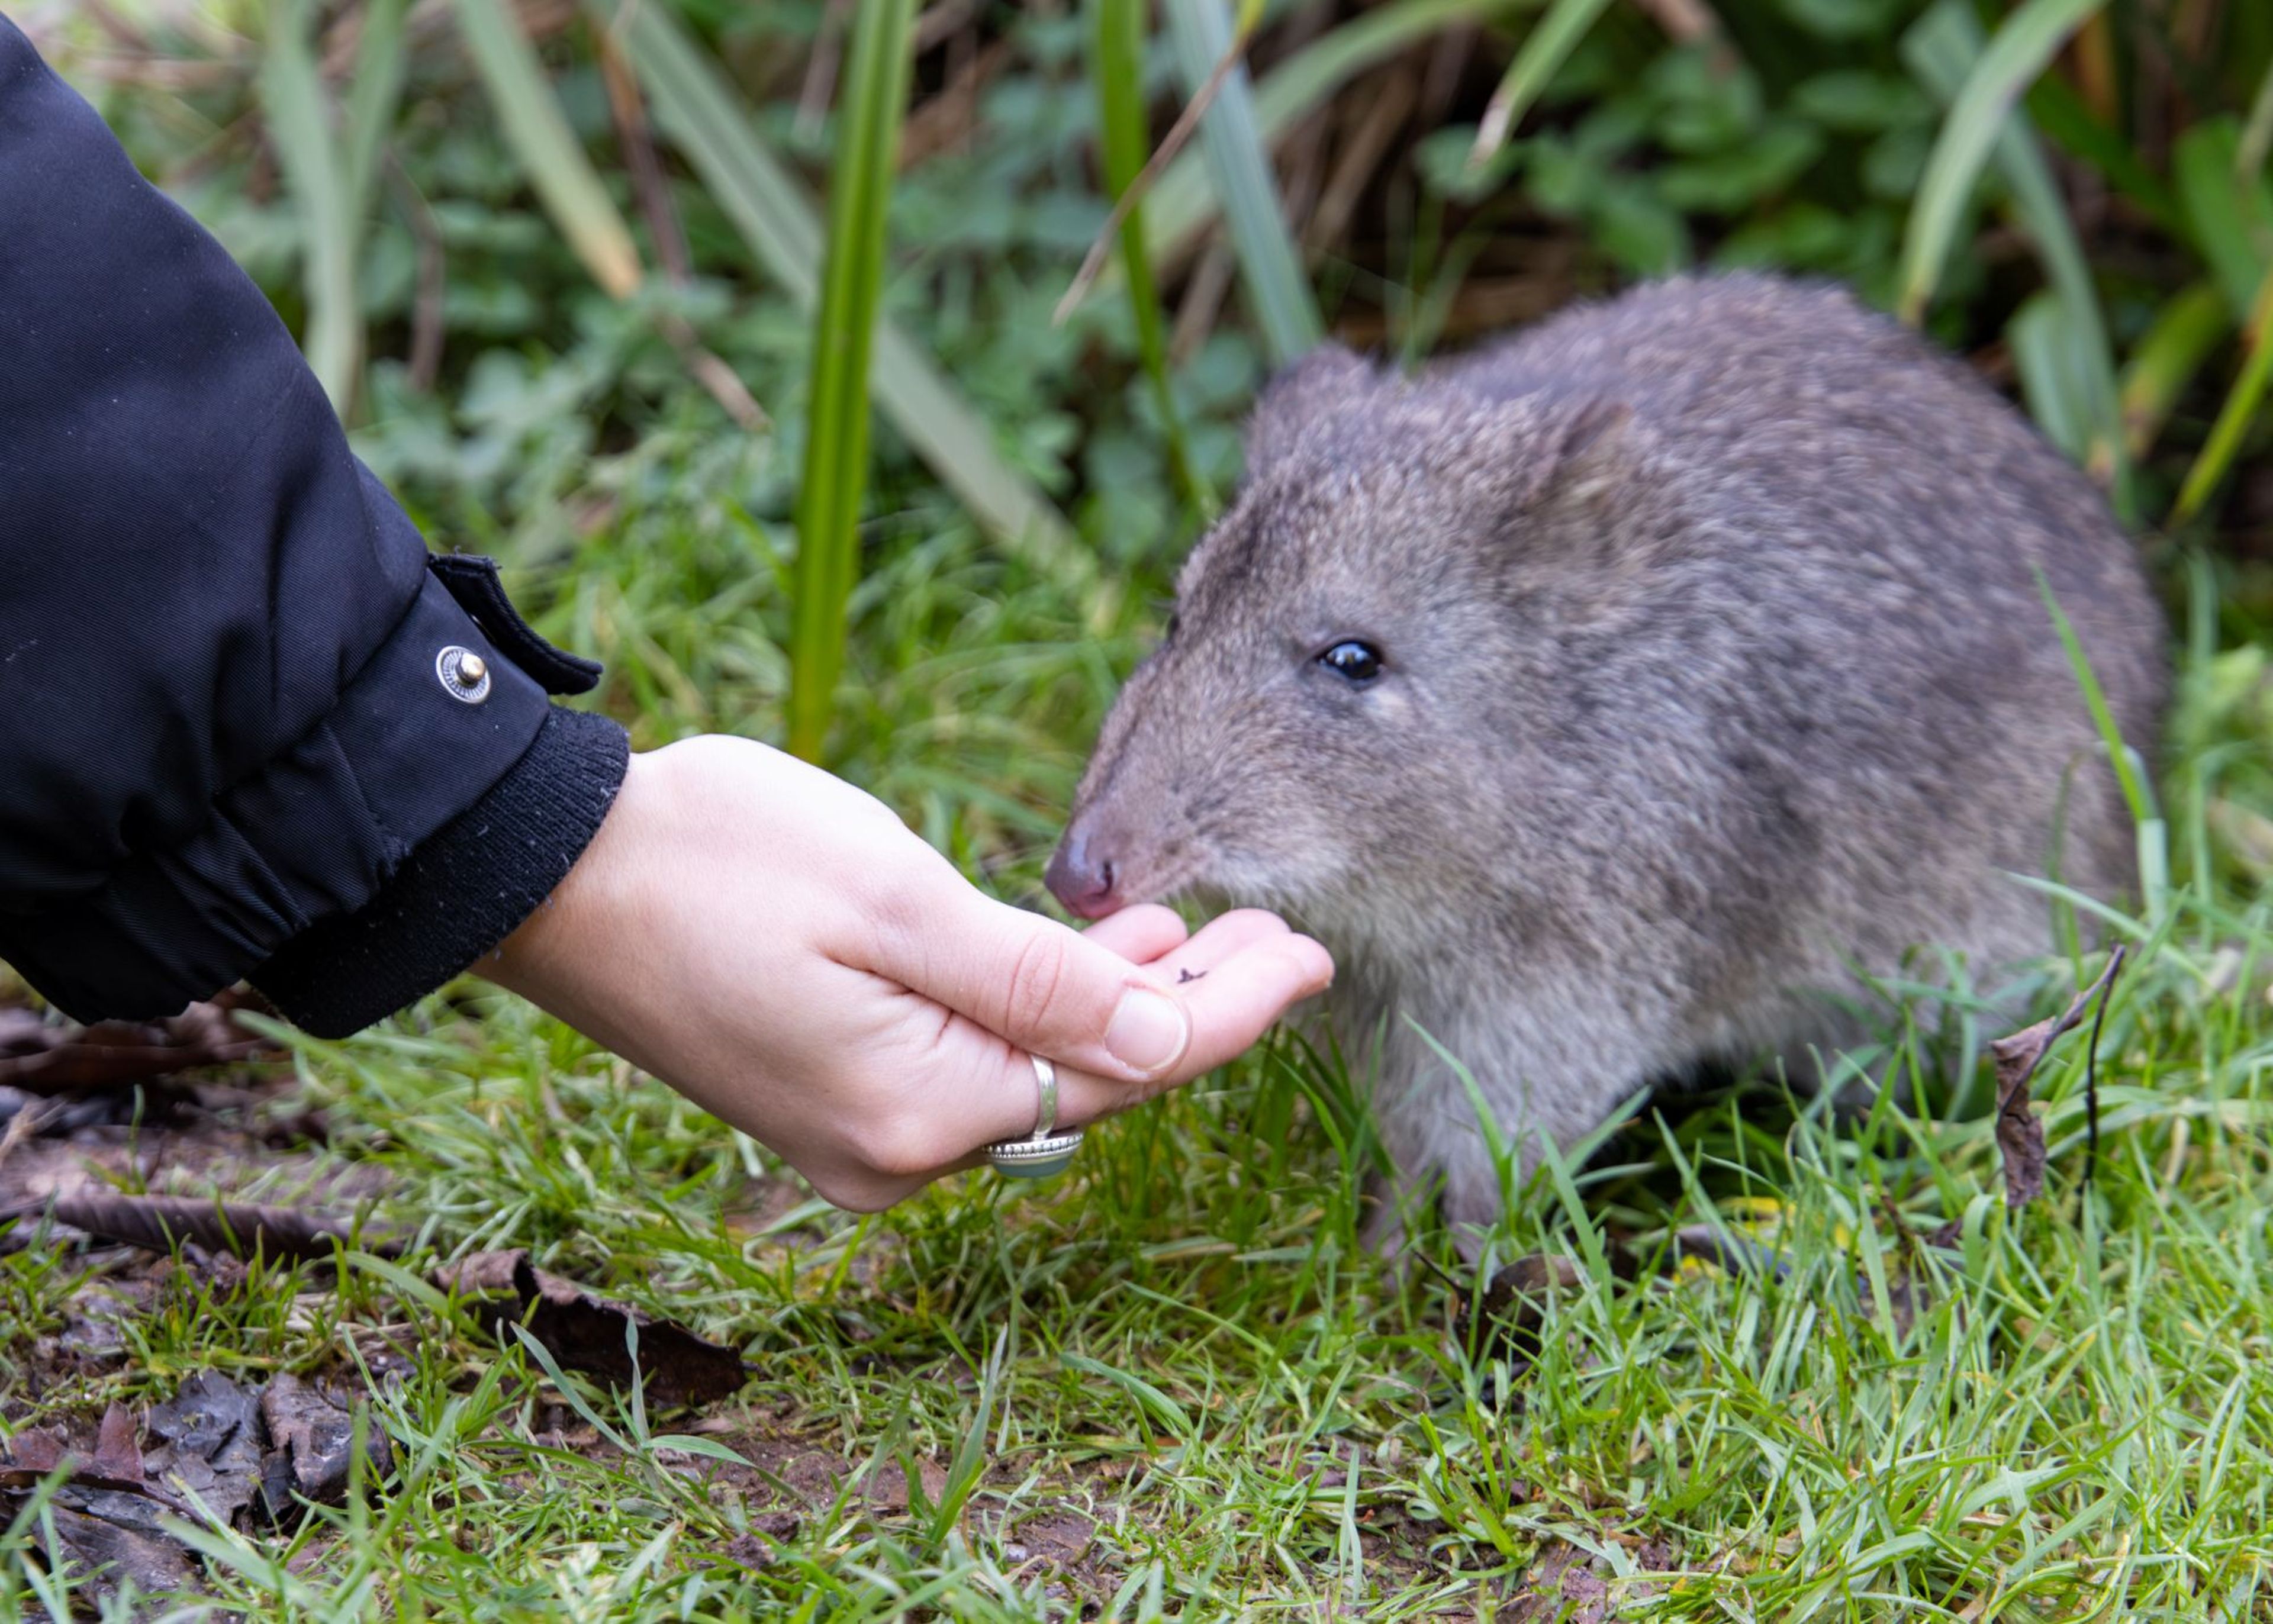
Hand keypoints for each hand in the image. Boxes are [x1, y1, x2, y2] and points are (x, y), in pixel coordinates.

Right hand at [480, 735, 1333, 1209]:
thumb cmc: (716, 859)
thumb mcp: (895, 901)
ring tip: (1207, 934)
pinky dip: (1039, 1012)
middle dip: (1190, 1009)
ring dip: (1117, 1007)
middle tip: (1280, 937)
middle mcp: (895, 1150)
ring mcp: (857, 1132)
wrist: (548, 871)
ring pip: (1033, 1074)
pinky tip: (1093, 960)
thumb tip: (1166, 1040)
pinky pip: (972, 1064)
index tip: (1311, 954)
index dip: (1229, 1011)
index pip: (1124, 1072)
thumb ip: (1038, 982)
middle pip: (1086, 1085)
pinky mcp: (831, 1094)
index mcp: (919, 1110)